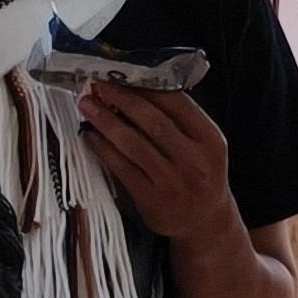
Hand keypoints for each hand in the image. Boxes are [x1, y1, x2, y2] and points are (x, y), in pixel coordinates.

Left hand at [74, 76, 234, 243]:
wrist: (204, 221)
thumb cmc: (200, 175)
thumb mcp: (204, 144)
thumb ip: (181, 120)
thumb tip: (138, 89)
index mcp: (209, 139)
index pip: (177, 103)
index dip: (146, 86)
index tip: (123, 75)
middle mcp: (193, 160)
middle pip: (152, 121)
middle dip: (121, 99)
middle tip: (98, 86)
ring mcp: (172, 181)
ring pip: (133, 144)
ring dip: (106, 122)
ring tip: (88, 107)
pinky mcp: (151, 199)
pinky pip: (122, 168)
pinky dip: (103, 149)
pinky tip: (91, 137)